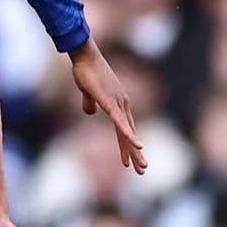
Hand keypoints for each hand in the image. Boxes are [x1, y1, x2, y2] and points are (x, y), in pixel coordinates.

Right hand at [69, 40, 147, 174]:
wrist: (85, 55)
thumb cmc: (85, 70)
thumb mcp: (88, 91)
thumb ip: (89, 103)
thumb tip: (90, 112)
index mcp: (118, 103)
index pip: (125, 128)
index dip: (127, 145)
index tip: (130, 161)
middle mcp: (122, 104)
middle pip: (130, 133)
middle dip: (135, 154)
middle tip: (142, 170)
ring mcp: (117, 103)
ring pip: (127, 132)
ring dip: (134, 151)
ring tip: (141, 167)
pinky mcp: (110, 102)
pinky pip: (121, 123)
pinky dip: (129, 135)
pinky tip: (137, 146)